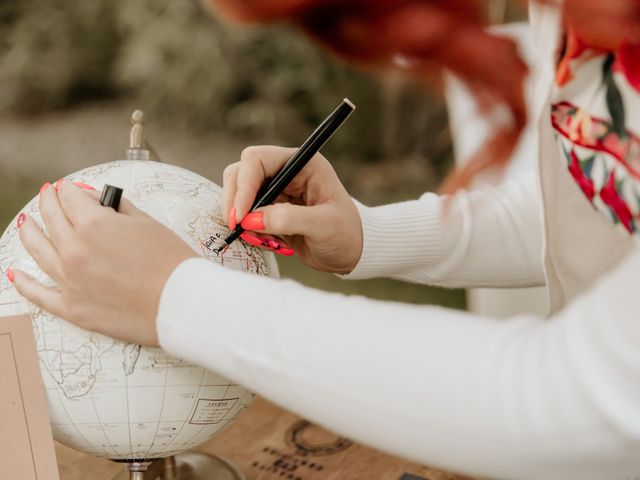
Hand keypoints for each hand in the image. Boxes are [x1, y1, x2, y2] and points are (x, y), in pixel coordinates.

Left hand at [11, 180, 196, 346]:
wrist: (181, 303)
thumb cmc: (172, 263)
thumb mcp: (148, 223)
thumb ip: (117, 208)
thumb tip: (96, 201)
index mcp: (94, 225)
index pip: (71, 197)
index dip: (72, 189)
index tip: (72, 189)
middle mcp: (74, 250)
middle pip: (51, 218)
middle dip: (50, 202)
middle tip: (49, 195)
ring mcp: (70, 280)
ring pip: (37, 250)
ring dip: (29, 231)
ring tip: (25, 222)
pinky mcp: (72, 307)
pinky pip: (38, 294)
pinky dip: (23, 282)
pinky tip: (15, 272)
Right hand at [221, 146, 362, 273]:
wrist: (352, 253)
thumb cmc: (346, 233)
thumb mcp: (324, 226)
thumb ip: (289, 219)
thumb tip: (251, 219)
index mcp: (302, 163)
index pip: (258, 160)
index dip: (244, 184)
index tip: (241, 214)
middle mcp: (285, 172)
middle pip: (240, 173)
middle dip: (235, 200)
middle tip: (237, 228)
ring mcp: (275, 190)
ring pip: (238, 193)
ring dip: (239, 216)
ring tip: (258, 238)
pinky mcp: (269, 210)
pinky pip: (245, 213)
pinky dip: (246, 228)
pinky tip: (266, 241)